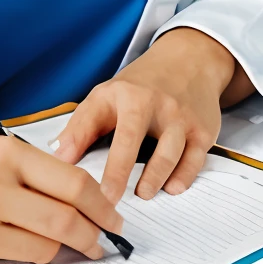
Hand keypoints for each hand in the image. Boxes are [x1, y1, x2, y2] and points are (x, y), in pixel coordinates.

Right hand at [0, 127, 124, 263]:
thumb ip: (24, 157)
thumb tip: (70, 180)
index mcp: (3, 150)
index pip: (70, 179)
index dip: (100, 200)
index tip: (112, 210)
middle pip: (68, 213)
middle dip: (97, 229)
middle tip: (107, 235)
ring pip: (51, 240)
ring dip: (74, 246)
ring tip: (82, 244)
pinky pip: (26, 255)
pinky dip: (43, 253)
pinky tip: (46, 247)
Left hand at [52, 28, 253, 205]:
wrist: (188, 62)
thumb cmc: (139, 86)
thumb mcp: (105, 96)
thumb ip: (81, 127)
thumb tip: (59, 159)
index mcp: (124, 94)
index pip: (99, 124)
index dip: (88, 153)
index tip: (85, 186)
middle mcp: (153, 103)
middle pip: (133, 139)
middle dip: (120, 172)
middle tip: (109, 201)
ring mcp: (180, 116)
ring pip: (168, 152)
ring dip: (154, 178)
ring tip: (142, 194)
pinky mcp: (203, 130)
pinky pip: (194, 160)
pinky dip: (184, 177)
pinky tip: (172, 187)